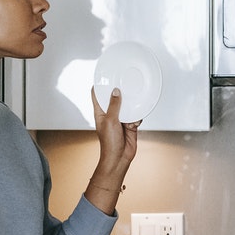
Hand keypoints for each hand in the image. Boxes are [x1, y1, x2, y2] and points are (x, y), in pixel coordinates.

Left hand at [85, 87, 140, 213]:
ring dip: (131, 108)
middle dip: (120, 93)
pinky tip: (135, 123)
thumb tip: (115, 91)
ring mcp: (120, 120)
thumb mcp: (110, 120)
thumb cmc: (110, 142)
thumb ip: (114, 105)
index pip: (97, 95)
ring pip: (128, 107)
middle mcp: (110, 114)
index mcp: (100, 112)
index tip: (104, 76)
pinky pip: (136, 116)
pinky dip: (137, 118)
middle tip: (125, 85)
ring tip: (131, 112)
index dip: (99, 85)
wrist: (120, 158)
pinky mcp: (130, 125)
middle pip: (114, 99)